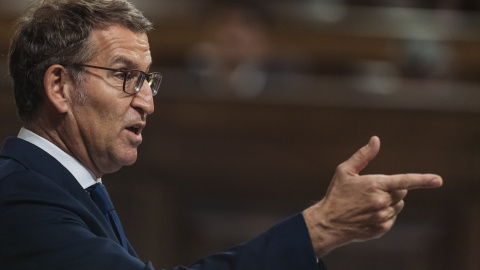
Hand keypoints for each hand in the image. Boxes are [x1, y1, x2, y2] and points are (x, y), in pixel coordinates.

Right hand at [302, 136, 442, 256]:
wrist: (328, 222)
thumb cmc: (336, 194)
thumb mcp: (344, 171)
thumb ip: (363, 155)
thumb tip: (376, 140)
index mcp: (374, 185)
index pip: (404, 180)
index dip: (423, 180)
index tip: (438, 180)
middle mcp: (381, 202)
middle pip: (402, 191)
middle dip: (393, 188)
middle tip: (374, 190)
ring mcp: (382, 217)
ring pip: (398, 205)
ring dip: (389, 202)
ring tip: (369, 203)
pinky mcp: (381, 229)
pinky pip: (392, 218)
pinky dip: (385, 214)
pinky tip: (369, 213)